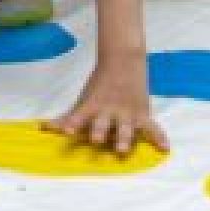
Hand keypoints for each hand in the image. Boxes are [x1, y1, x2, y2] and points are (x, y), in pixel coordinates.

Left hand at [45, 63, 168, 157]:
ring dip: (123, 138)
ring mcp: (127, 114)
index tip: (65, 130)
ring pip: (126, 128)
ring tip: (122, 149)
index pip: (80, 117)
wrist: (123, 60)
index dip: (73, 123)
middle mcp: (109, 112)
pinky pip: (153, 128)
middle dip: (99, 131)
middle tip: (96, 140)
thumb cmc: (100, 84)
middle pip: (103, 124)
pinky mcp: (142, 114)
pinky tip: (164, 148)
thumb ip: (68, 117)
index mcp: (93, 107)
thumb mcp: (84, 99)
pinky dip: (159, 137)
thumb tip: (45, 128)